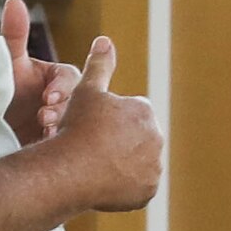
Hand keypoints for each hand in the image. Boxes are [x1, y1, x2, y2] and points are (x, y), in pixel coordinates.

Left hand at [7, 13, 84, 140]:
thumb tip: (16, 0)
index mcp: (56, 79)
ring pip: (77, 126)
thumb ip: (14, 35)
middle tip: (45, 117)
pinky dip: (62, 150)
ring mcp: (64, 126)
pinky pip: (71, 149)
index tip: (47, 97)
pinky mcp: (61, 151)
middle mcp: (64, 101)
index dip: (61, 86)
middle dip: (64, 110)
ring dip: (64, 129)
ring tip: (44, 134)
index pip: (69, 77)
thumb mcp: (6, 66)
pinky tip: (47, 151)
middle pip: (78, 103)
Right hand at [36, 39, 163, 212]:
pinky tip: (104, 184)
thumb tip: (105, 40)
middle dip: (117, 143)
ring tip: (96, 167)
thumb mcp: (86, 91)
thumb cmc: (77, 127)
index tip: (91, 129)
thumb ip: (99, 65)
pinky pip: (137, 188)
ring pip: (136, 164)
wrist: (73, 169)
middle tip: (91, 150)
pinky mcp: (148, 190)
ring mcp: (154, 166)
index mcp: (145, 111)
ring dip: (122, 165)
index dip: (106, 122)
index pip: (127, 115)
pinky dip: (124, 188)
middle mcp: (157, 137)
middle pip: (134, 140)